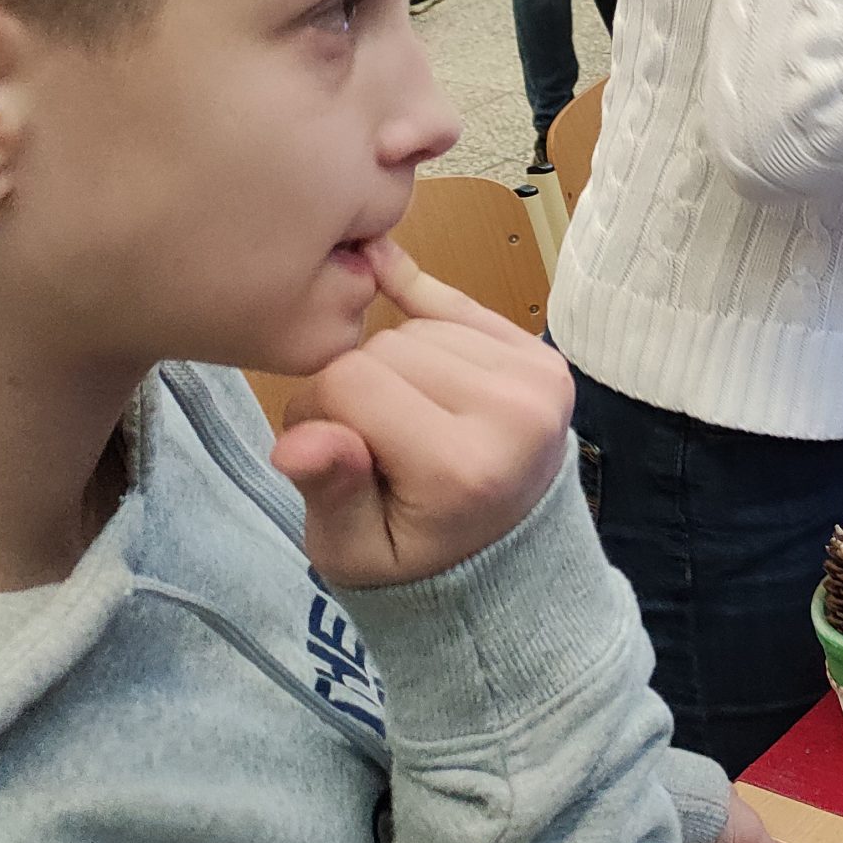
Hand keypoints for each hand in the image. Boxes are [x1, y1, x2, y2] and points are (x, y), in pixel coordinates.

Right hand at [271, 237, 573, 587]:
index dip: (316, 411)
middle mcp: (512, 415)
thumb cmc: (418, 557)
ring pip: (418, 326)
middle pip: (385, 348)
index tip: (326, 450)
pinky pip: (459, 306)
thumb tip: (297, 441)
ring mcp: (537, 380)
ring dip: (394, 363)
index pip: (349, 382)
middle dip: (355, 387)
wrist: (509, 560)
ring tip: (400, 418)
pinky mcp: (545, 359)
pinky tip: (389, 282)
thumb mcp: (354, 553)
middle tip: (363, 437)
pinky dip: (423, 314)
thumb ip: (329, 491)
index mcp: (461, 469)